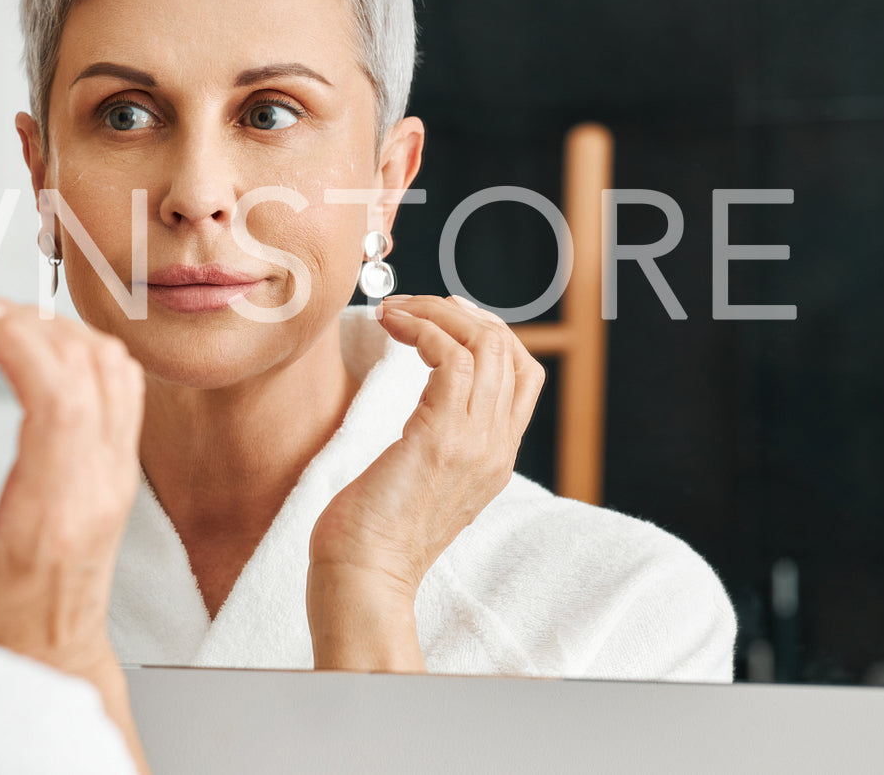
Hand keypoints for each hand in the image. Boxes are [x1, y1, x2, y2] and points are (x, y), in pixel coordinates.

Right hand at [0, 296, 146, 770]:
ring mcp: (119, 477)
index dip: (10, 334)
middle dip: (23, 316)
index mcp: (53, 511)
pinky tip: (35, 346)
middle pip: (88, 364)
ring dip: (54, 325)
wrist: (43, 665)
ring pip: (113, 365)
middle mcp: (99, 487)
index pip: (58, 392)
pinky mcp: (120, 470)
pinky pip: (121, 384)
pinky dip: (80, 347)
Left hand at [306, 294, 544, 670]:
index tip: (440, 319)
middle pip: (511, 352)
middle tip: (416, 306)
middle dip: (464, 314)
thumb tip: (418, 409)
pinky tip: (393, 327)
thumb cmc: (371, 533)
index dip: (487, 334)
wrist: (362, 577)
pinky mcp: (441, 438)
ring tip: (397, 311)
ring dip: (439, 314)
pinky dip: (424, 329)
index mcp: (494, 459)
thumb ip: (435, 444)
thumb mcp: (420, 481)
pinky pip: (452, 358)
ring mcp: (475, 443)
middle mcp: (495, 449)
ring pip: (488, 346)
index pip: (522, 376)